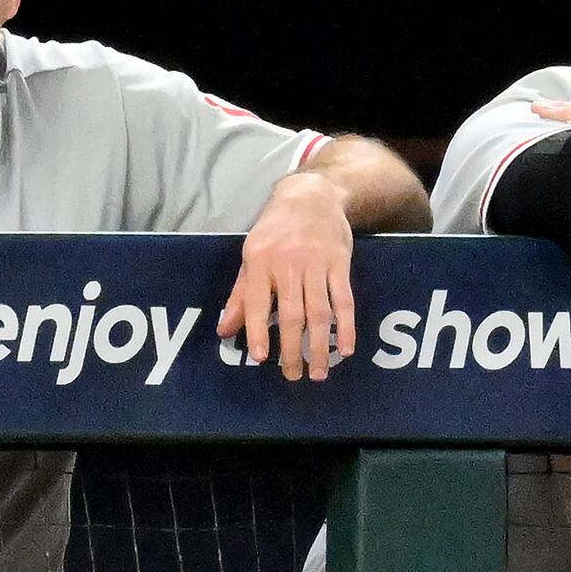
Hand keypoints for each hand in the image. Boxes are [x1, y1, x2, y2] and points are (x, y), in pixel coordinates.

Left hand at [223, 171, 357, 381]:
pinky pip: (344, 299)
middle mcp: (288, 263)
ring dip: (319, 345)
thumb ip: (240, 294)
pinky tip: (345, 348)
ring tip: (318, 372)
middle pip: (292, 313)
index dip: (259, 330)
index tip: (261, 357)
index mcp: (260, 260)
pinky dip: (346, 326)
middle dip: (292, 349)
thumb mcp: (251, 254)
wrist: (312, 196)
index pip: (258, 301)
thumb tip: (225, 330)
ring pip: (319, 311)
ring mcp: (317, 263)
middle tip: (292, 375)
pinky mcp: (340, 263)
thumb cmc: (275, 230)